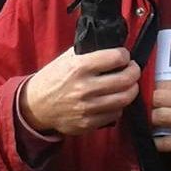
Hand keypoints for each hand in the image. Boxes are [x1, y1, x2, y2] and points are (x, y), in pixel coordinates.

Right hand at [19, 47, 140, 136]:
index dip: (124, 55)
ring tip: (128, 84)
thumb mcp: (66, 58)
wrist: (35, 106)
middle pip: (126, 79)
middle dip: (134, 71)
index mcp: (79, 67)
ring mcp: (87, 107)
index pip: (116, 58)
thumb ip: (88, 52)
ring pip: (124, 98)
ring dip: (131, 89)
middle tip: (132, 69)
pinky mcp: (88, 123)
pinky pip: (115, 114)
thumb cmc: (53, 79)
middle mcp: (85, 87)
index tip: (124, 56)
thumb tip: (112, 46)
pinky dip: (119, 106)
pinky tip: (114, 99)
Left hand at [150, 79, 170, 162]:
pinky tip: (155, 142)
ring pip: (160, 117)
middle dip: (148, 105)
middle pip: (159, 98)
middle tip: (146, 112)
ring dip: (150, 122)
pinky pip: (168, 142)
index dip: (153, 91)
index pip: (166, 84)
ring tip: (150, 126)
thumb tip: (165, 90)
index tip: (148, 98)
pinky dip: (157, 143)